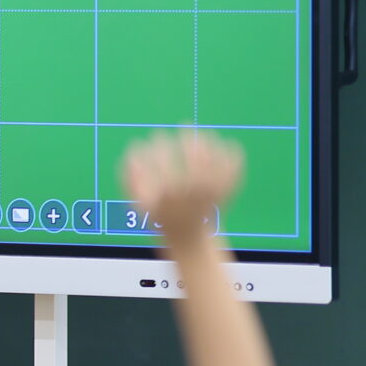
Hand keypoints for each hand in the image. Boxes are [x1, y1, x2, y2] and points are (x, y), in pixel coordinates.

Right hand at [123, 130, 243, 236]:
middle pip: (194, 159)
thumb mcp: (141, 205)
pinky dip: (233, 157)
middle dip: (188, 138)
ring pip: (215, 163)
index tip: (154, 137)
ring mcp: (210, 194)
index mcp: (168, 195)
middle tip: (184, 124)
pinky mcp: (225, 195)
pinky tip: (229, 145)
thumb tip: (132, 154)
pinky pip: (233, 173)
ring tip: (205, 133)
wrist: (189, 240)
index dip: (158, 146)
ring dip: (210, 144)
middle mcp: (190, 194)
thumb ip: (132, 180)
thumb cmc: (162, 218)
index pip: (163, 162)